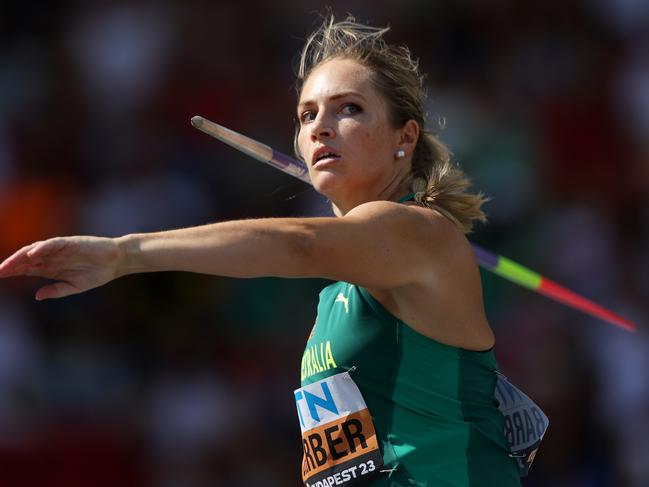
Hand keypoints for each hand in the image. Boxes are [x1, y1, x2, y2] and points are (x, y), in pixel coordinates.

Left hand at [0, 236, 121, 299]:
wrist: (116, 261)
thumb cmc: (97, 273)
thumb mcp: (75, 287)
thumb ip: (56, 291)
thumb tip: (37, 296)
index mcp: (52, 268)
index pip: (27, 269)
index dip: (13, 272)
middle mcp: (52, 257)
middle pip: (26, 259)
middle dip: (11, 265)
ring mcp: (59, 249)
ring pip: (34, 250)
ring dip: (20, 257)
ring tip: (7, 265)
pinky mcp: (69, 243)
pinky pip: (51, 244)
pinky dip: (40, 248)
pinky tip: (30, 255)